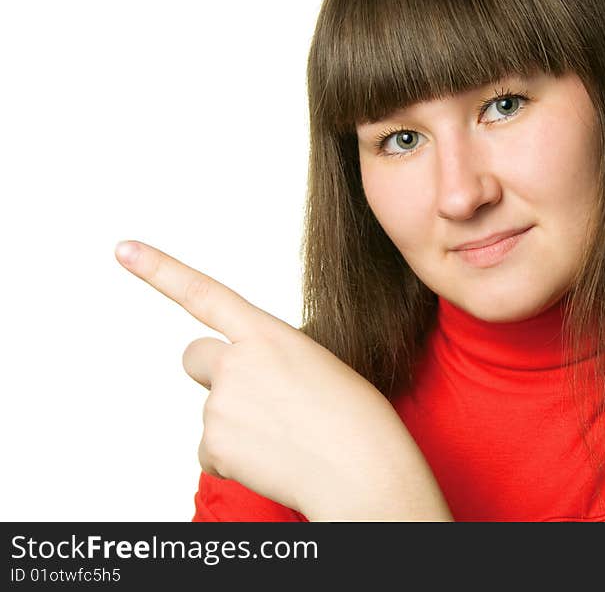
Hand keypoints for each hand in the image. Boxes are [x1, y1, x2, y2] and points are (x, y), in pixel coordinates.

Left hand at [114, 240, 451, 520]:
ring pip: (211, 411)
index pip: (205, 294)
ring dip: (236, 424)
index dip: (160, 270)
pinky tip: (272, 460)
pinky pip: (211, 451)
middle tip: (256, 399)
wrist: (363, 471)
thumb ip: (273, 359)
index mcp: (269, 334)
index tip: (124, 250)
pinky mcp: (214, 446)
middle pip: (194, 356)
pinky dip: (235, 458)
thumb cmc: (355, 419)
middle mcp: (237, 362)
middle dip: (214, 373)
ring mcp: (221, 404)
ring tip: (284, 437)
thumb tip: (248, 383)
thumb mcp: (319, 365)